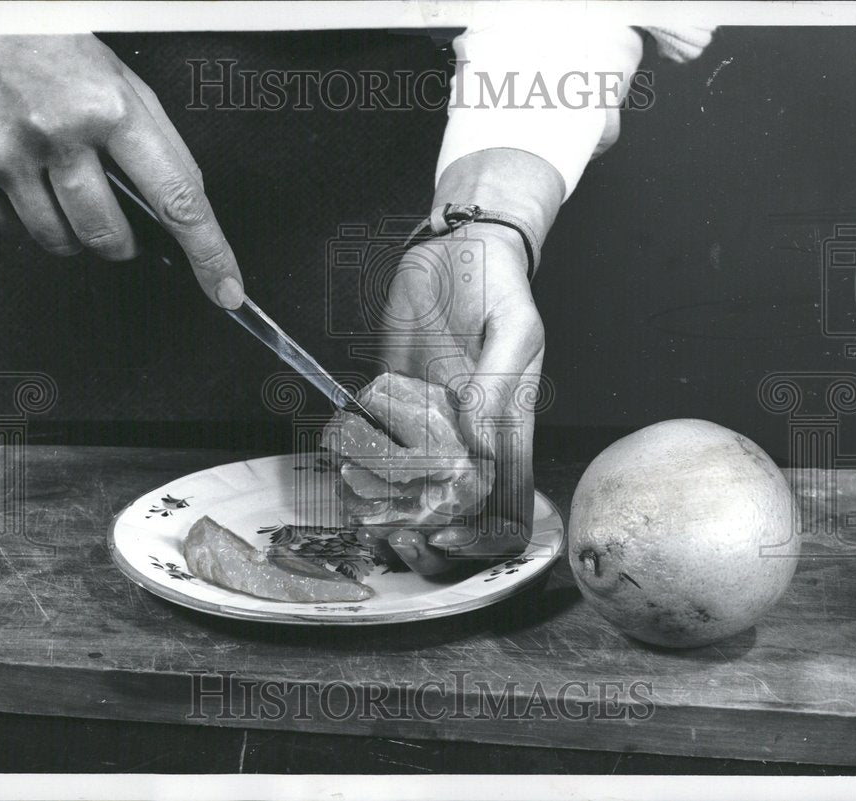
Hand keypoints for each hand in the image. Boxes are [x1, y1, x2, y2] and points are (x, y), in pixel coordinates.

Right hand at [0, 35, 243, 307]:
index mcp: (109, 109)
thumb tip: (188, 207)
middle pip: (108, 238)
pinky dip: (24, 217)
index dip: (207, 253)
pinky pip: (10, 231)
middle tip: (112, 206)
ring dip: (72, 231)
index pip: (176, 200)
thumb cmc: (51, 51)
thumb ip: (160, 146)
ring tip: (62, 182)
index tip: (226, 288)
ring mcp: (4, 154)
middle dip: (122, 240)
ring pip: (59, 243)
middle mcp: (55, 132)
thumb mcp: (123, 84)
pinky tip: (23, 176)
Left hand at [380, 223, 545, 573]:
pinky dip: (349, 453)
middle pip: (446, 507)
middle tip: (392, 523)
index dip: (479, 534)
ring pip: (401, 481)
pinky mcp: (389, 395)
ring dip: (376, 493)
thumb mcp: (515, 329)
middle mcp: (462, 434)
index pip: (500, 500)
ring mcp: (423, 418)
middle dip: (417, 528)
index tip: (445, 535)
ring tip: (359, 481)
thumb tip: (481, 441)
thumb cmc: (499, 287)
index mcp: (503, 428)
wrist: (458, 248)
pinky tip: (340, 451)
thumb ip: (497, 387)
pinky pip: (368, 438)